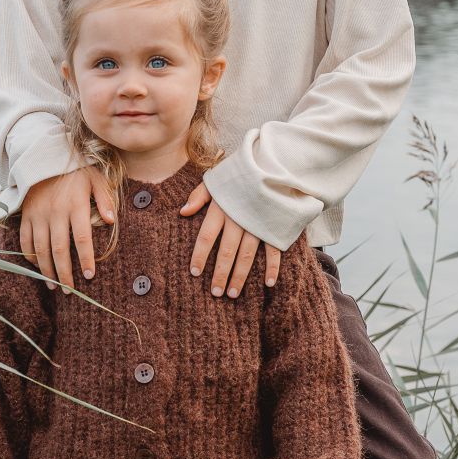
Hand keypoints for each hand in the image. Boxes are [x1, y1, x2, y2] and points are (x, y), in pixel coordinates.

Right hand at [20, 166, 115, 293]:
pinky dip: (30, 257)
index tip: (89, 275)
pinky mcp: (26, 215)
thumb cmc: (75, 171)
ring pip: (41, 249)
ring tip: (54, 286)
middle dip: (65, 273)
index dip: (86, 259)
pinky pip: (25, 241)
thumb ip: (105, 199)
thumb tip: (113, 220)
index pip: (82, 238)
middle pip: (60, 250)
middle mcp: (55, 212)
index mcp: (75, 205)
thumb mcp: (95, 178)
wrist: (44, 157)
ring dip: (47, 270)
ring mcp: (38, 215)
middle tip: (70, 291)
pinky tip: (39, 268)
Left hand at [179, 182, 281, 297]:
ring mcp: (258, 224)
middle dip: (220, 273)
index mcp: (222, 208)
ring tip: (232, 293)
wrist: (272, 164)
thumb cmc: (239, 175)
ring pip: (247, 255)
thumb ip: (199, 195)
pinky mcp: (274, 226)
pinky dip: (272, 267)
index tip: (195, 273)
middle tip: (215, 293)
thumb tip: (182, 212)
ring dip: (240, 275)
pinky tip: (268, 284)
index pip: (206, 237)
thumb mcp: (216, 179)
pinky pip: (274, 250)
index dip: (199, 256)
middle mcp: (239, 218)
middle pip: (226, 251)